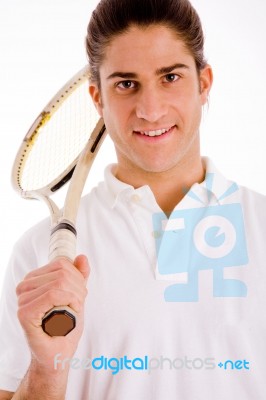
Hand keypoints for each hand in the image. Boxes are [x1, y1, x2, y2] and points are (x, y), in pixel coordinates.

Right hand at [16, 255, 88, 372]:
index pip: (62, 263)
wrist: (59, 353)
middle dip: (78, 289)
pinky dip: (69, 301)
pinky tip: (71, 312)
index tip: (78, 294)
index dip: (77, 278)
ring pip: (60, 282)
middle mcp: (24, 286)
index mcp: (34, 279)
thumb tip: (82, 257)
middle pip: (63, 272)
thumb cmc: (65, 326)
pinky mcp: (25, 312)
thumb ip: (79, 275)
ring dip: (75, 297)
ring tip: (72, 311)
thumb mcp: (77, 295)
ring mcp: (22, 299)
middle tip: (77, 305)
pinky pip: (53, 294)